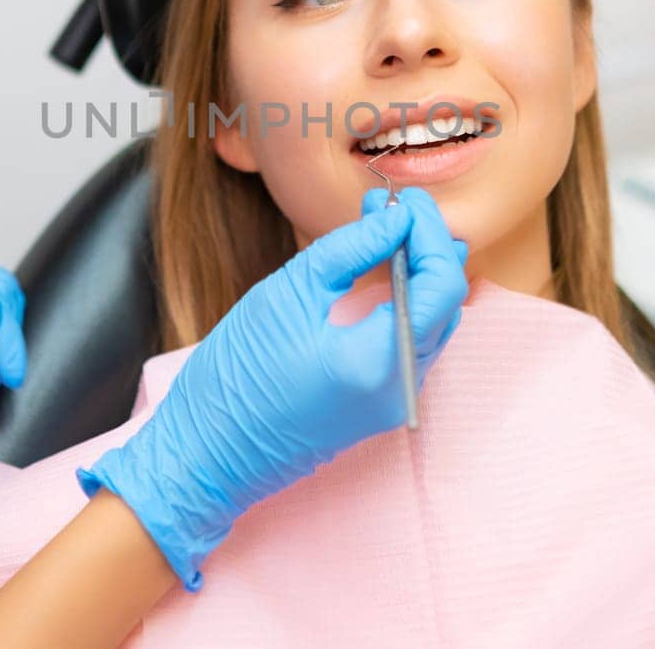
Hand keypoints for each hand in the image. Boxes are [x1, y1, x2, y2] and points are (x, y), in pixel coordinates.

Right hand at [78, 186, 469, 589]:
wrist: (208, 453)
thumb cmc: (236, 375)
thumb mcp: (288, 293)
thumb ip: (351, 249)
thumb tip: (395, 218)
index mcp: (378, 360)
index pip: (440, 285)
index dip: (430, 234)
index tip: (405, 201)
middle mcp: (402, 388)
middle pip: (446, 305)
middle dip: (430, 248)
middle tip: (399, 208)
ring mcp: (396, 403)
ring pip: (435, 323)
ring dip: (421, 272)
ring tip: (393, 228)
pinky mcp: (382, 407)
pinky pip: (415, 344)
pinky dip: (409, 302)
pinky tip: (386, 271)